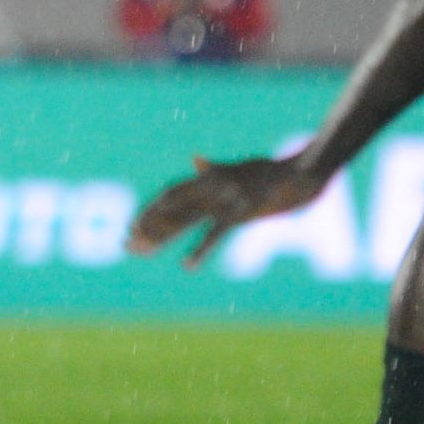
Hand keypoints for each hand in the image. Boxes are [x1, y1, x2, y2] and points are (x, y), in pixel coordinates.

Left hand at [127, 156, 323, 268]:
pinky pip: (214, 234)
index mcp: (207, 181)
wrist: (297, 175)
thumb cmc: (267, 172)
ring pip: (185, 219)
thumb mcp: (236, 167)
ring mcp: (222, 200)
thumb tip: (194, 158)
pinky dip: (200, 250)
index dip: (150, 211)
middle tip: (126, 243)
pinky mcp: (238, 213)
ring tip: (142, 250)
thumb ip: (213, 168)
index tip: (132, 227)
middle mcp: (209, 189)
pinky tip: (186, 266)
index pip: (169, 194)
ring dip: (162, 235)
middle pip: (170, 208)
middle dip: (147, 226)